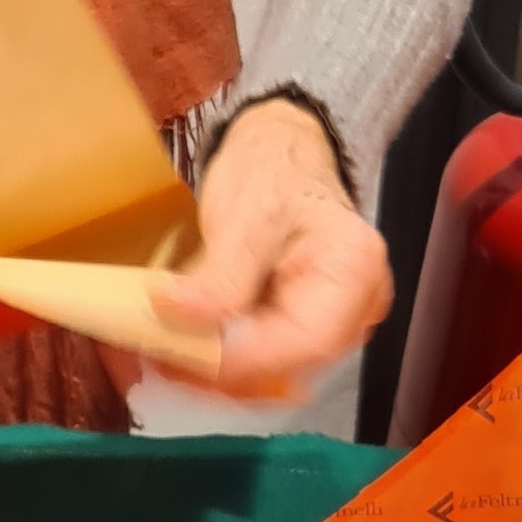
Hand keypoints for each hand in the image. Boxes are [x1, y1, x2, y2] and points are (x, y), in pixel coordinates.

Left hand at [152, 99, 391, 401]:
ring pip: (275, 369)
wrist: (278, 150)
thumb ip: (218, 273)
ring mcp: (334, 321)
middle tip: (163, 362)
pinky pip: (267, 356)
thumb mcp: (244, 211)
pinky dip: (227, 357)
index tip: (186, 360)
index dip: (244, 360)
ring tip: (166, 357)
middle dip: (225, 372)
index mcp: (354, 269)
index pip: (305, 339)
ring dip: (221, 371)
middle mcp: (357, 306)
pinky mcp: (306, 325)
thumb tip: (174, 315)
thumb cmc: (271, 166)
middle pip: (291, 363)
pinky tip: (188, 349)